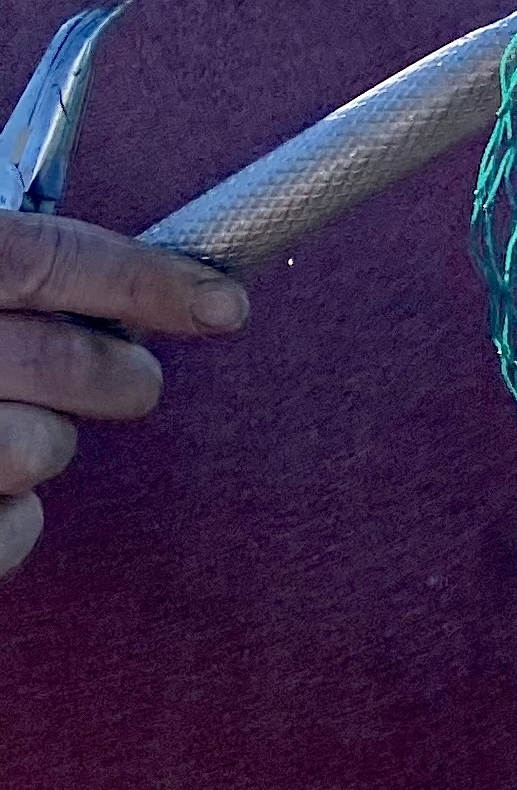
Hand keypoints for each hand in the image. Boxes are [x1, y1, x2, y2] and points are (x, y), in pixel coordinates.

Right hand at [0, 213, 249, 579]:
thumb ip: (1, 272)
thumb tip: (116, 298)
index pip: (46, 258)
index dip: (146, 280)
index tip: (222, 305)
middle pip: (64, 361)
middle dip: (121, 376)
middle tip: (132, 381)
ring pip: (41, 449)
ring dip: (45, 445)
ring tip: (4, 431)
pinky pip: (13, 531)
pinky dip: (15, 519)